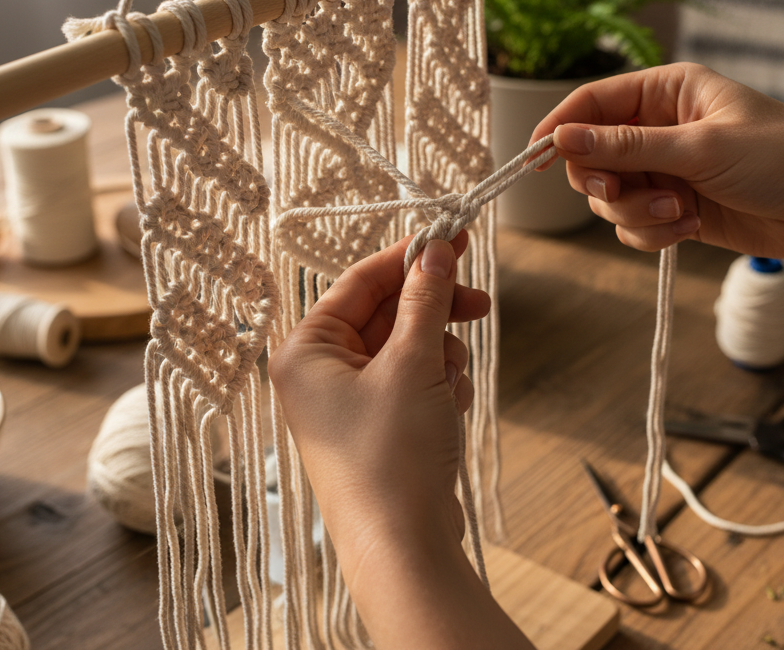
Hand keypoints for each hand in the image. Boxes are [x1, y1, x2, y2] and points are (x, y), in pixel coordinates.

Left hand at [268, 231, 488, 584]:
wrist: (404, 547)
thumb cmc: (392, 457)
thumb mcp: (413, 364)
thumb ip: (425, 300)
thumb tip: (437, 250)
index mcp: (305, 352)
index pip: (359, 281)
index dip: (409, 257)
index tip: (452, 236)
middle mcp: (319, 375)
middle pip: (386, 313)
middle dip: (433, 314)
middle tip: (478, 299)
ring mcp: (348, 404)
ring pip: (407, 347)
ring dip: (439, 355)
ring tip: (450, 384)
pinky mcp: (378, 428)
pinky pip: (413, 382)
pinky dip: (439, 386)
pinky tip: (450, 409)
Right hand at [529, 62, 783, 258]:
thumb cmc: (783, 158)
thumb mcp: (701, 148)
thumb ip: (628, 147)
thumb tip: (561, 140)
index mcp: (667, 91)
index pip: (592, 103)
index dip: (559, 129)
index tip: (534, 159)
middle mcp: (660, 128)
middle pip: (592, 157)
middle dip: (605, 182)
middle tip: (621, 192)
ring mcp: (667, 171)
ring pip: (610, 197)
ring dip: (635, 213)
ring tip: (680, 214)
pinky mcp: (676, 209)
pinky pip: (634, 224)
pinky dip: (652, 233)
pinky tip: (689, 228)